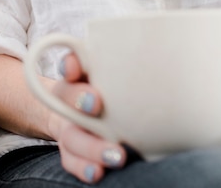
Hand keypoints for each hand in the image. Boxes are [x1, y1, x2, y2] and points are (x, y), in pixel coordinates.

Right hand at [49, 54, 126, 183]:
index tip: (90, 67)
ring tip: (116, 157)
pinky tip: (97, 173)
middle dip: (81, 103)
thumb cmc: (105, 83)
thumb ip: (116, 59)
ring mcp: (68, 126)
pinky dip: (83, 168)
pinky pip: (71, 159)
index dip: (73, 66)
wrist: (74, 107)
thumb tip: (151, 46)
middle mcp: (69, 100)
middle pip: (70, 101)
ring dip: (91, 148)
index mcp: (78, 74)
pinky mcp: (71, 148)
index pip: (72, 64)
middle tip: (97, 107)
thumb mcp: (105, 67)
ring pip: (72, 137)